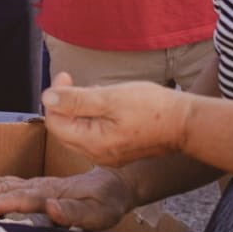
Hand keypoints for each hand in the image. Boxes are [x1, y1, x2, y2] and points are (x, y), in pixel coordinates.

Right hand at [0, 165, 133, 231]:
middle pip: (2, 187)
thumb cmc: (106, 202)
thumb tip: (49, 208)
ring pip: (1, 182)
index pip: (15, 199)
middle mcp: (38, 186)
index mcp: (48, 193)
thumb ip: (73, 213)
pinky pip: (7, 182)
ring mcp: (35, 183)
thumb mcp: (97, 213)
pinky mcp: (36, 185)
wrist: (114, 184)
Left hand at [40, 72, 191, 166]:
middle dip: (65, 102)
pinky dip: (93, 114)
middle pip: (64, 127)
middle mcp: (97, 155)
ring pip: (78, 128)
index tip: (66, 76)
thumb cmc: (151, 108)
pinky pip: (93, 132)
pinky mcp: (118, 150)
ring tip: (96, 90)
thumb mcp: (109, 98)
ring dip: (79, 106)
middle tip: (73, 80)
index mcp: (93, 144)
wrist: (185, 123)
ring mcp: (108, 155)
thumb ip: (75, 100)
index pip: (54, 122)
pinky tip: (107, 101)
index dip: (55, 97)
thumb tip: (47, 98)